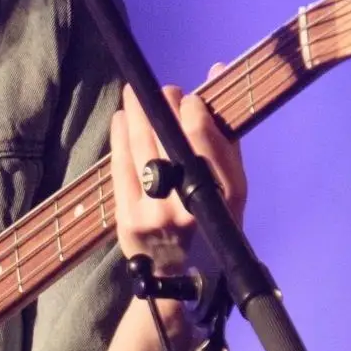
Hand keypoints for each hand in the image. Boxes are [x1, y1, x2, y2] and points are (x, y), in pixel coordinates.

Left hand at [108, 73, 246, 274]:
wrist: (176, 279)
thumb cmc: (208, 224)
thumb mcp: (230, 188)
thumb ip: (224, 131)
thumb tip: (217, 71)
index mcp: (225, 198)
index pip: (205, 143)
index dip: (193, 114)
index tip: (188, 97)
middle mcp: (191, 207)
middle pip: (170, 143)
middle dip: (162, 109)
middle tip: (162, 91)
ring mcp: (156, 215)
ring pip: (142, 152)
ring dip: (137, 116)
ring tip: (135, 95)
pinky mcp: (129, 220)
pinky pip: (121, 170)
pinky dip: (120, 140)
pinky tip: (121, 120)